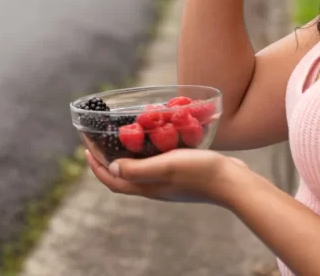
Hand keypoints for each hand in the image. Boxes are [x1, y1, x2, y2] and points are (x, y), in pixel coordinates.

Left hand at [85, 147, 249, 206]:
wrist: (234, 182)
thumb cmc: (199, 173)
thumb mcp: (165, 166)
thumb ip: (136, 169)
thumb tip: (108, 168)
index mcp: (147, 187)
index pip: (111, 180)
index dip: (95, 165)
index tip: (86, 146)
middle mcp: (154, 186)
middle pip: (122, 174)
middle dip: (108, 156)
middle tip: (101, 136)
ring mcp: (169, 181)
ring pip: (140, 166)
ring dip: (127, 151)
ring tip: (123, 132)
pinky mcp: (181, 173)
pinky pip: (157, 160)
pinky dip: (149, 148)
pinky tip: (155, 133)